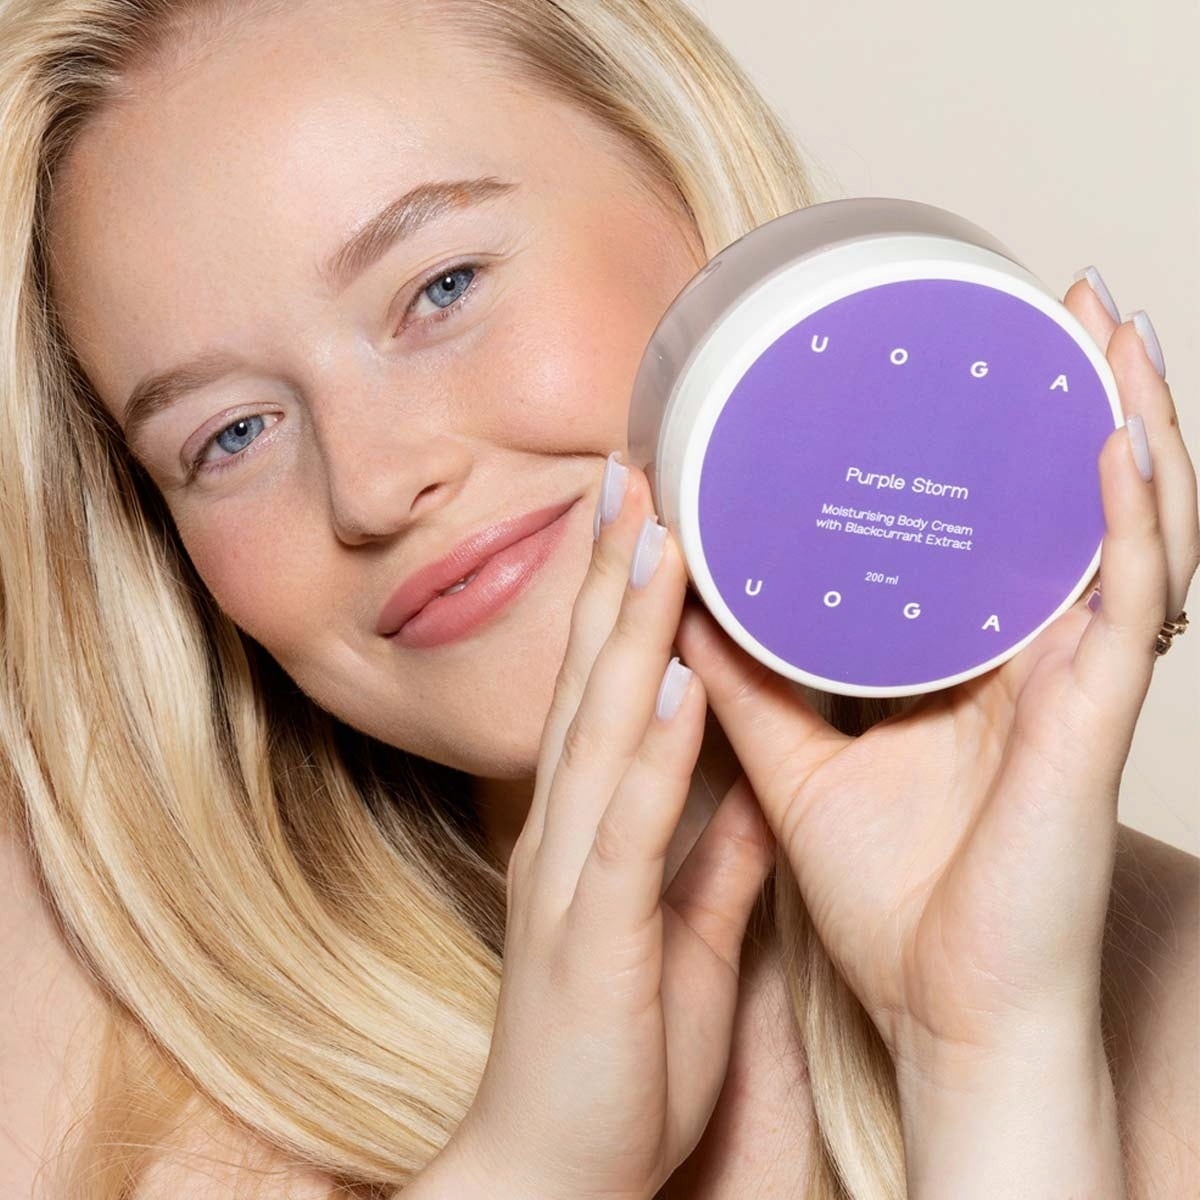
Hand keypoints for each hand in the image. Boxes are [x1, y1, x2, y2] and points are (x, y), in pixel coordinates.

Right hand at [451, 465, 775, 1199]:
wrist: (554, 1165)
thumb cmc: (616, 1049)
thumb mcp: (682, 930)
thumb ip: (712, 850)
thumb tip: (753, 776)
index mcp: (591, 824)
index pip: (608, 688)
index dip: (626, 599)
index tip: (653, 515)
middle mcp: (568, 826)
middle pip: (594, 677)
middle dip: (617, 573)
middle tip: (639, 471)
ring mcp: (570, 871)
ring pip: (603, 725)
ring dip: (629, 627)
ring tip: (658, 533)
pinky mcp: (591, 928)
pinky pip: (629, 823)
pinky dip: (653, 746)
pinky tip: (673, 679)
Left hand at [674, 279, 1198, 1074]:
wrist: (947, 1014)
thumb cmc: (897, 902)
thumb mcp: (800, 766)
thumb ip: (750, 684)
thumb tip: (683, 605)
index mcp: (978, 669)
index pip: (997, 533)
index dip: (994, 450)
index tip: (957, 363)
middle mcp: (1037, 660)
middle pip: (1071, 507)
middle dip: (1074, 402)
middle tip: (1055, 308)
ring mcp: (1074, 685)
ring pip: (1126, 528)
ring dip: (1123, 422)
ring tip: (1101, 327)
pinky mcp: (1092, 725)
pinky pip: (1127, 601)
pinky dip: (1129, 516)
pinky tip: (1114, 441)